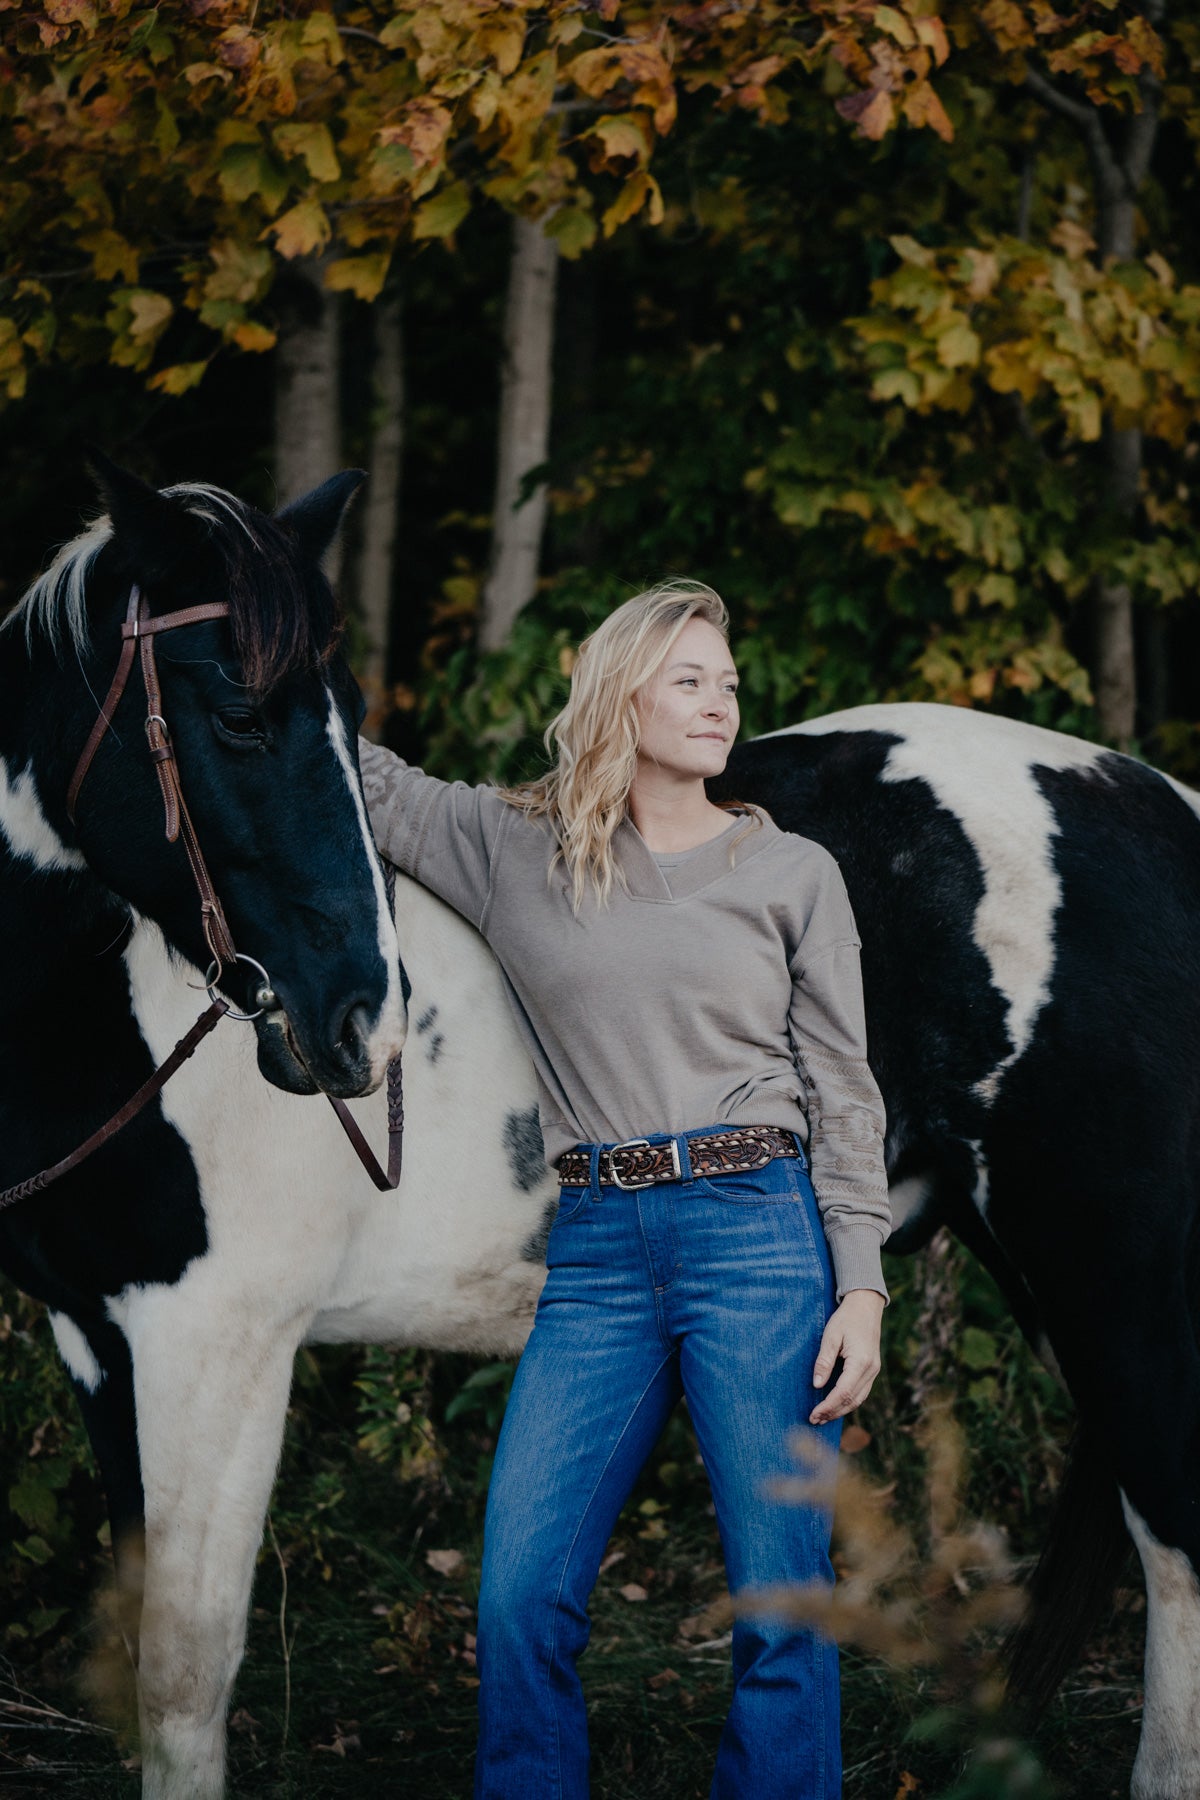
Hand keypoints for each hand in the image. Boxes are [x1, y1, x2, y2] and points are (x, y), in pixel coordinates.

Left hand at [808, 1289, 884, 1424]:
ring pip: (858, 1400)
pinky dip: (848, 1402)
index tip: (813, 1414)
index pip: (844, 1393)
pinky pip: (861, 1392)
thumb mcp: (831, 1336)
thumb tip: (816, 1385)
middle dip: (833, 1412)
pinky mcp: (872, 1370)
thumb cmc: (846, 1319)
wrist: (866, 1306)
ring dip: (840, 1410)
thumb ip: (824, 1361)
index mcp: (861, 1362)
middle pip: (852, 1401)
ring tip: (822, 1417)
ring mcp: (874, 1371)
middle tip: (814, 1420)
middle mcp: (871, 1370)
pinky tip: (835, 1405)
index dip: (828, 1406)